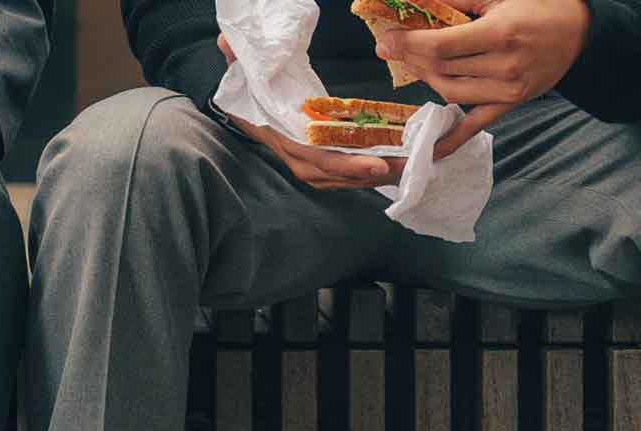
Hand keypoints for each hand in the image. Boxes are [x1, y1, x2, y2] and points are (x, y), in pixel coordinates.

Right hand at [217, 32, 403, 189]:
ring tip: (412, 167)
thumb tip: (228, 44)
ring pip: (350, 178)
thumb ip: (238, 60)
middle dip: (376, 174)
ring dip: (381, 175)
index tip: (377, 164)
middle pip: (343, 175)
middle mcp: (301, 162)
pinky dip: (374, 171)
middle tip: (409, 166)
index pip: (320, 160)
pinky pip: (351, 174)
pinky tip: (398, 164)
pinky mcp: (324, 167)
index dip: (349, 165)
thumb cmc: (250, 94)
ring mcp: (312, 168)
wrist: (246, 112)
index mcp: (287, 143)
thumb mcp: (243, 75)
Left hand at [374, 0, 590, 158]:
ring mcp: (507, 91)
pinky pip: (476, 125)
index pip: (442, 46)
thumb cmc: (541, 5)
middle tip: (392, 48)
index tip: (388, 40)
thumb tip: (420, 2)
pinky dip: (453, 139)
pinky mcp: (510, 105)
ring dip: (426, 80)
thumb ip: (460, 0)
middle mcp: (503, 66)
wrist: (580, 32)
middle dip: (412, 59)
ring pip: (451, 93)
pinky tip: (433, 151)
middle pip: (442, 70)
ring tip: (412, 65)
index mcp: (500, 33)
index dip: (410, 44)